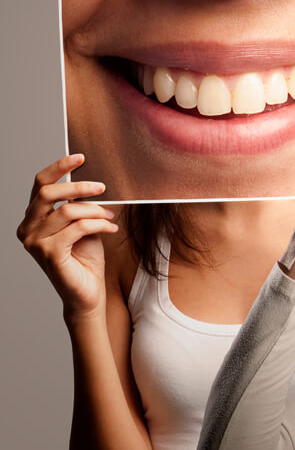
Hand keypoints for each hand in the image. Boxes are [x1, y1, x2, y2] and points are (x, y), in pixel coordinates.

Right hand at [15, 155, 118, 322]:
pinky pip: (78, 228)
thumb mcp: (83, 224)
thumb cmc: (85, 258)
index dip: (59, 167)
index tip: (80, 157)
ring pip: (67, 211)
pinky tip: (111, 229)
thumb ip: (79, 205)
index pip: (40, 184)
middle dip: (78, 186)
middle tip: (103, 187)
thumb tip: (91, 182)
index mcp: (32, 219)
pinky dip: (98, 225)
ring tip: (110, 218)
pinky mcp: (49, 254)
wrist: (87, 292)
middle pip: (48, 193)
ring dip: (95, 210)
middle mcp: (28, 229)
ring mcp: (35, 243)